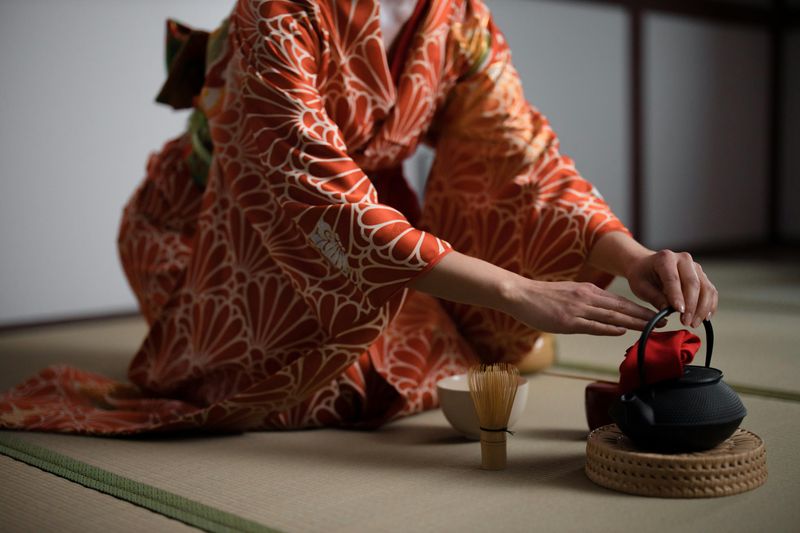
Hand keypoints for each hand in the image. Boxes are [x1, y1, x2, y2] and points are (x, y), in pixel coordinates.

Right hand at [504, 279, 658, 335]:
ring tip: (651, 328)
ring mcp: (577, 309)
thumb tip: (603, 314)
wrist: (520, 294)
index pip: (620, 302)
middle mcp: (586, 298)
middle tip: (664, 322)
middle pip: (621, 308)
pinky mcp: (567, 321)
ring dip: (633, 322)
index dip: (639, 309)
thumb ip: (587, 301)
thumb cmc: (542, 296)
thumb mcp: (569, 293)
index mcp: (588, 291)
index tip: (656, 315)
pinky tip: (622, 331)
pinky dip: (609, 328)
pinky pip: (592, 325)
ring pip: (612, 316)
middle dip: (644, 316)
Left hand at [624, 250, 717, 327]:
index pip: (673, 279)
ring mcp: (695, 267)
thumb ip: (654, 297)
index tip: (679, 311)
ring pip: (706, 288)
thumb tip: (667, 310)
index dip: (677, 296)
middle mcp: (684, 259)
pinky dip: (709, 305)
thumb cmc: (642, 275)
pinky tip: (704, 318)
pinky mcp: (702, 276)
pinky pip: (711, 291)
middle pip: (693, 283)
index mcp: (665, 258)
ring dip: (702, 308)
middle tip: (686, 322)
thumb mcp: (640, 286)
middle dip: (691, 305)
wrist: (647, 266)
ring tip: (694, 323)